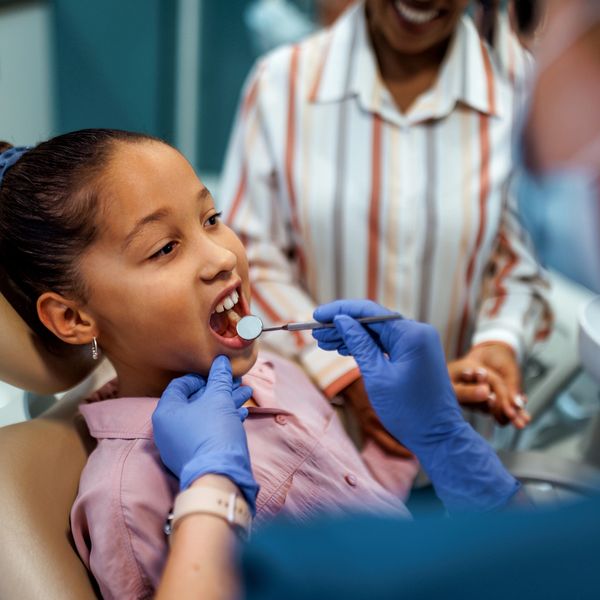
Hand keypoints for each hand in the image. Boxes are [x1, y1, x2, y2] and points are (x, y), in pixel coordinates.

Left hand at [152, 355, 258, 513]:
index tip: (219, 373)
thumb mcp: (218, 398)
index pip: (180, 385)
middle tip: (236, 382)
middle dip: (218, 389)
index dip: (201, 376)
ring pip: (204, 416)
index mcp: (166, 412)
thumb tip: (221, 361)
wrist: (218, 476)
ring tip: (245, 394)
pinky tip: (242, 414)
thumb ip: (219, 378)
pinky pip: (207, 431)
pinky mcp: (195, 456)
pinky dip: (222, 420)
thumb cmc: (213, 431)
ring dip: (225, 403)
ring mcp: (180, 445)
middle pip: (195, 401)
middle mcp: (168, 429)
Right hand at [313, 300, 519, 510]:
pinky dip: (365, 346)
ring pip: (377, 332)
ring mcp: (418, 343)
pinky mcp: (415, 355)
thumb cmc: (409, 411)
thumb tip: (341, 320)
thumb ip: (358, 344)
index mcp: (411, 334)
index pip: (369, 312)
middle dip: (342, 325)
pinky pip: (386, 344)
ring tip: (324, 342)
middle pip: (372, 320)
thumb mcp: (376, 376)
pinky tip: (344, 349)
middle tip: (316, 332)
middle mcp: (417, 333)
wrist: (439, 436)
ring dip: (351, 336)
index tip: (317, 315)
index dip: (340, 311)